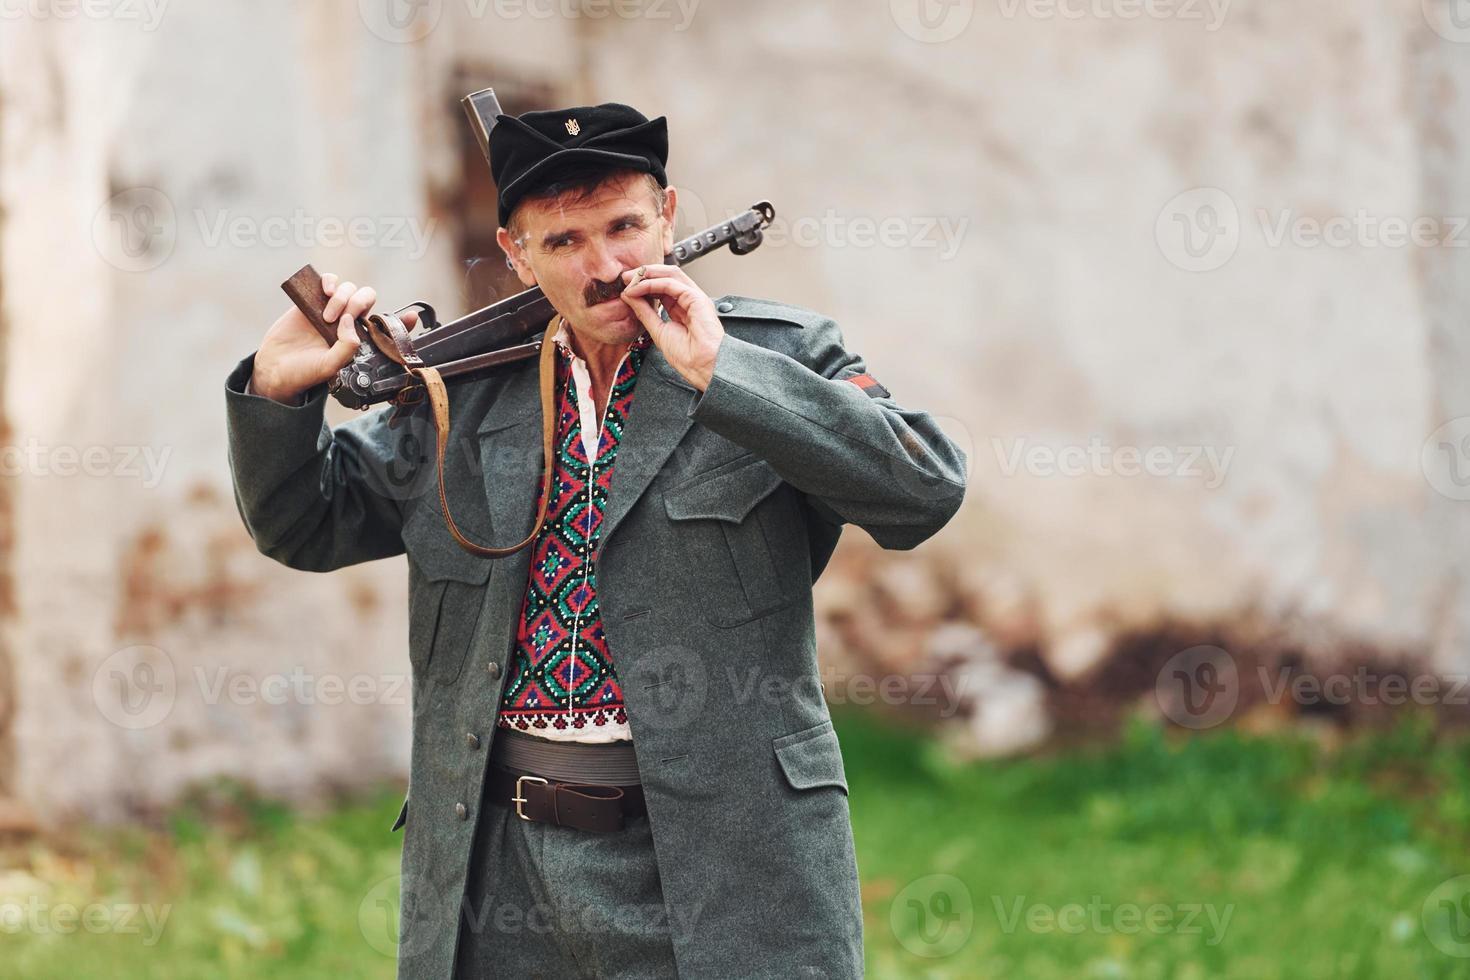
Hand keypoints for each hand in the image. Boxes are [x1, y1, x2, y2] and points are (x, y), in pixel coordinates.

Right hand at [251, 272, 417, 404]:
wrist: (275, 368)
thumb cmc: (306, 371)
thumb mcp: (331, 366)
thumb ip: (347, 348)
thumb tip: (352, 325)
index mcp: (359, 339)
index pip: (385, 325)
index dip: (401, 320)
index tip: (412, 316)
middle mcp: (348, 322)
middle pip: (367, 298)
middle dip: (358, 303)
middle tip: (340, 320)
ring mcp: (332, 309)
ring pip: (349, 288)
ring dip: (342, 297)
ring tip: (326, 317)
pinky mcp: (313, 299)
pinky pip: (330, 280)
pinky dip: (331, 280)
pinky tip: (324, 291)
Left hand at [618, 264, 723, 391]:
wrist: (702, 366)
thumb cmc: (688, 356)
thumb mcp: (657, 330)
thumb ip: (644, 311)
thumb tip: (629, 295)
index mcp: (682, 308)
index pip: (662, 288)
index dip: (644, 284)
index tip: (625, 287)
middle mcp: (689, 300)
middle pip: (666, 276)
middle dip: (644, 274)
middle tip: (624, 277)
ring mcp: (694, 297)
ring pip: (670, 275)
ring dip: (647, 274)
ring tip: (629, 279)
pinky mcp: (696, 297)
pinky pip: (670, 283)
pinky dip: (652, 283)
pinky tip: (638, 288)